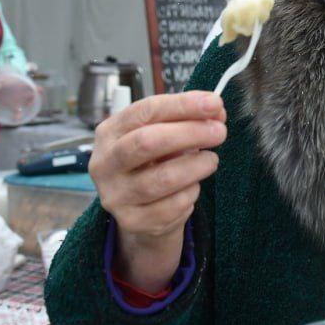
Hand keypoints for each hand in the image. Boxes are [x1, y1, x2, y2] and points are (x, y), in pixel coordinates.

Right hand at [89, 91, 225, 291]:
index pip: (145, 111)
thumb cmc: (154, 163)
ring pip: (163, 178)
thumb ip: (187, 119)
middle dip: (190, 133)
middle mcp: (105, 163)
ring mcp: (115, 195)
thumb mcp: (164, 135)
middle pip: (147, 142)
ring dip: (196, 166)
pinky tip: (193, 186)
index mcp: (109, 132)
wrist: (141, 211)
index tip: (213, 103)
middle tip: (219, 132)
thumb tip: (216, 110)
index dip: (182, 105)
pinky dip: (190, 193)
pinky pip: (171, 205)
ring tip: (210, 160)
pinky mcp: (131, 221)